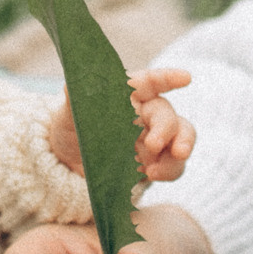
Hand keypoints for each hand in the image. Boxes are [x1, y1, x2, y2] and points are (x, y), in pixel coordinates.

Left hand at [48, 68, 194, 181]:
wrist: (71, 166)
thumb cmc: (71, 131)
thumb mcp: (67, 116)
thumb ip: (74, 100)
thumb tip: (71, 83)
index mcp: (127, 94)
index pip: (150, 81)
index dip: (168, 78)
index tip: (185, 78)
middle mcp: (145, 113)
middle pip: (166, 114)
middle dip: (165, 128)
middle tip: (154, 144)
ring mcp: (154, 137)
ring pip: (181, 136)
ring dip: (181, 147)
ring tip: (164, 165)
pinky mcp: (157, 161)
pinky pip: (174, 163)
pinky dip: (169, 169)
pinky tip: (151, 175)